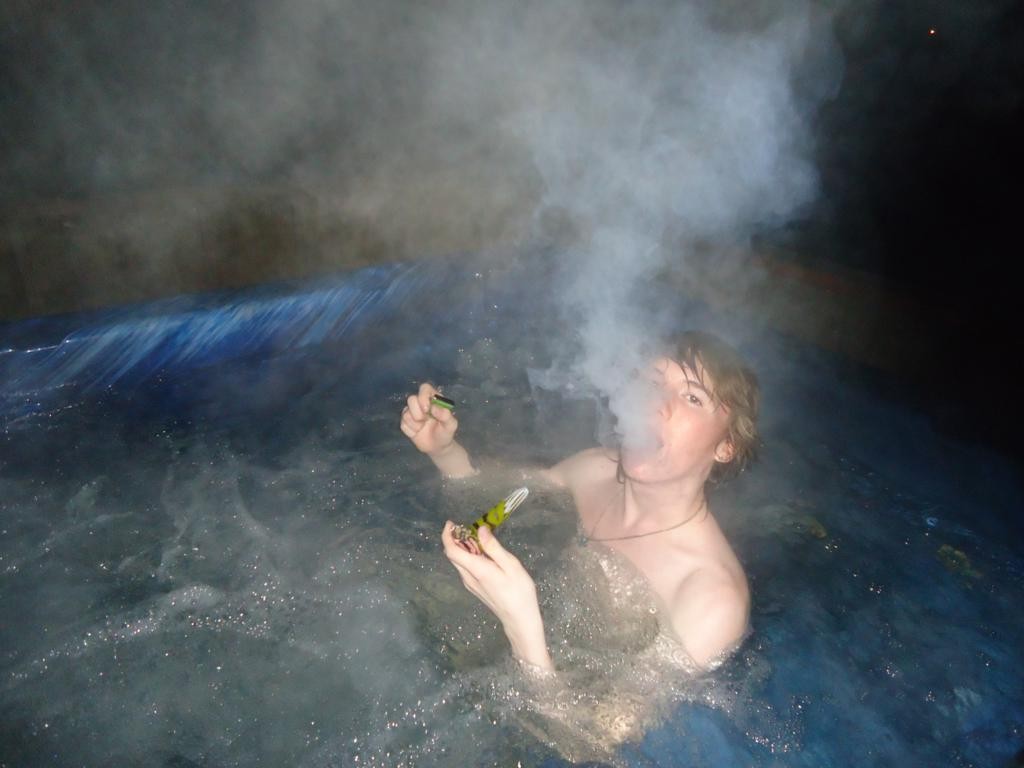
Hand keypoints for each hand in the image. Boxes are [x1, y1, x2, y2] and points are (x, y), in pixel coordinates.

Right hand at [400, 382, 457, 456]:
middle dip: (416, 411)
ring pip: (405, 412)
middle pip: (411, 398)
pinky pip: (403, 424)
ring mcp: (412, 413)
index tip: (427, 409)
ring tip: (422, 427)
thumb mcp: (451, 425)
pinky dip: (411, 431)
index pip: (424, 388)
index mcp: (433, 399)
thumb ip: (446, 415)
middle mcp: (421, 404)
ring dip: (414, 423)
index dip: (423, 396)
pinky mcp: (405, 423)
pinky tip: (417, 432)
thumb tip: (434, 408)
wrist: (438, 447)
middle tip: (424, 420)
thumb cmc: (445, 433)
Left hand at [441, 521, 551, 668]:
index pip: (452, 551)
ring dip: (462, 548)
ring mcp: (470, 584)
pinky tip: (482, 553)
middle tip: (466, 527)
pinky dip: (468, 556)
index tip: (451, 523)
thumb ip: (493, 547)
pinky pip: (465, 568)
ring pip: (458, 562)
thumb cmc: (519, 591)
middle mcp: (468, 577)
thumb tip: (480, 530)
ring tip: (477, 537)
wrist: (519, 619)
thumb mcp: (511, 565)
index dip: (448, 535)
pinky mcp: (475, 588)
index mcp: (476, 570)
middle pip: (453, 556)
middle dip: (454, 539)